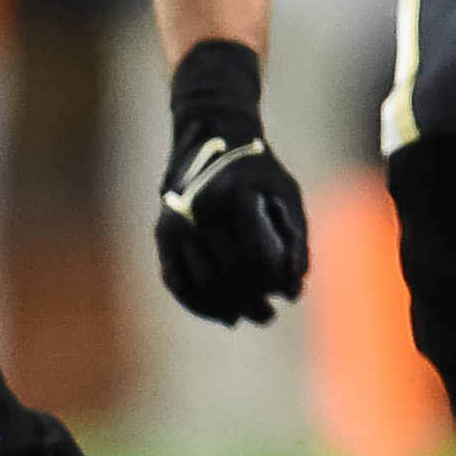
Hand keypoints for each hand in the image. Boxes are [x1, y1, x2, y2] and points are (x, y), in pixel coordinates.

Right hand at [156, 38, 309, 323]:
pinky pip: (176, 280)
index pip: (257, 255)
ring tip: (253, 317)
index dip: (276, 281)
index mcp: (236, 196)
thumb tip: (293, 288)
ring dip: (227, 308)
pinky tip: (224, 316)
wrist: (212, 139)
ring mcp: (176, 222)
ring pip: (200, 282)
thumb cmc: (259, 173)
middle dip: (253, 300)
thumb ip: (293, 240)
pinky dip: (199, 305)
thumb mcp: (287, 196)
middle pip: (228, 273)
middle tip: (271, 313)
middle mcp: (201, 209)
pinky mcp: (162, 234)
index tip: (291, 294)